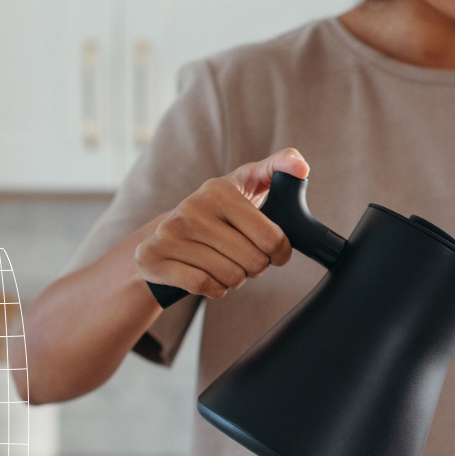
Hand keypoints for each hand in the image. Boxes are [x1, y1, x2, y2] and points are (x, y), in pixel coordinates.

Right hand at [135, 148, 308, 298]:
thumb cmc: (220, 213)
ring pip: (230, 277)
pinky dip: (215, 289)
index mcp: (218, 189)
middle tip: (245, 259)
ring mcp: (169, 233)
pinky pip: (205, 286)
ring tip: (224, 264)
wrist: (166, 236)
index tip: (276, 252)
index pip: (271, 237)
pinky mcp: (152, 257)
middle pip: (253, 262)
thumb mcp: (248, 183)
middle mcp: (191, 208)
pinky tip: (208, 276)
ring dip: (235, 279)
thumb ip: (279, 168)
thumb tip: (301, 166)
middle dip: (256, 267)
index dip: (280, 253)